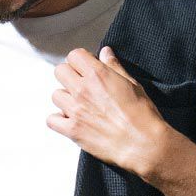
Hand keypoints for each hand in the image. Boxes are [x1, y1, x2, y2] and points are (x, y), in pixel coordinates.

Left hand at [47, 45, 169, 175]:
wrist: (143, 143)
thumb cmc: (142, 114)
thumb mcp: (131, 83)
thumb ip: (114, 66)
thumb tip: (105, 52)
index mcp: (98, 74)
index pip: (74, 55)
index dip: (80, 61)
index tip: (86, 69)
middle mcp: (83, 90)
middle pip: (60, 71)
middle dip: (69, 75)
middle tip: (80, 85)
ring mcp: (76, 110)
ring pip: (56, 95)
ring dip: (65, 98)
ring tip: (78, 105)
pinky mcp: (73, 130)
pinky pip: (52, 120)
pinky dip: (59, 120)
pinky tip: (71, 120)